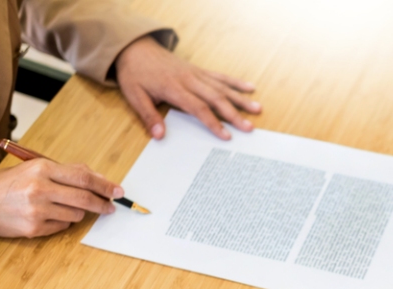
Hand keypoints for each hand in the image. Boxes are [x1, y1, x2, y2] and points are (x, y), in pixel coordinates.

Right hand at [0, 159, 121, 237]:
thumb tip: (99, 178)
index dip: (105, 185)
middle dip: (102, 203)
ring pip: (76, 215)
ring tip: (64, 206)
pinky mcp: (34, 229)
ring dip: (79, 212)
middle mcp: (40, 189)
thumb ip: (68, 171)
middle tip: (110, 206)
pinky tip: (50, 215)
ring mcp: (37, 211)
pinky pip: (63, 227)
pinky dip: (63, 222)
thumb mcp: (37, 168)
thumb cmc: (12, 184)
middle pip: (85, 198)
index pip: (84, 178)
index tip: (118, 191)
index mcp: (42, 169)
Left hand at [115, 36, 261, 140]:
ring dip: (241, 99)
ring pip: (223, 88)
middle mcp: (190, 80)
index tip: (226, 136)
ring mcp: (197, 74)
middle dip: (234, 114)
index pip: (198, 108)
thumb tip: (159, 135)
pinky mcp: (199, 71)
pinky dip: (236, 82)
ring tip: (258, 110)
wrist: (136, 48)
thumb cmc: (135, 74)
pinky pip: (221, 77)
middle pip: (216, 99)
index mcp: (174, 88)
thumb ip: (148, 116)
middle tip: (249, 128)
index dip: (213, 123)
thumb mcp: (135, 95)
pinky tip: (251, 88)